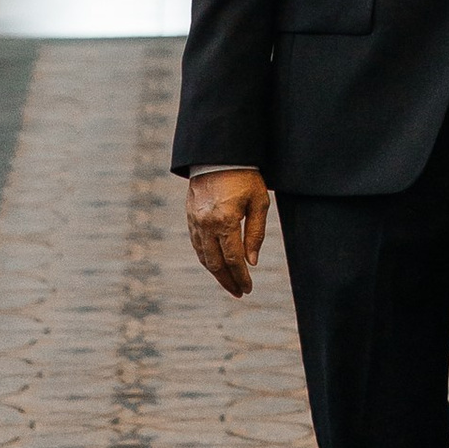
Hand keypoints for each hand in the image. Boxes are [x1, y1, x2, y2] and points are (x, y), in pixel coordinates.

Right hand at [186, 168, 268, 295]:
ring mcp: (195, 221)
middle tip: (239, 293)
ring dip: (216, 273)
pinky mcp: (189, 216)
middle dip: (228, 281)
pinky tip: (215, 265)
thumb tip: (251, 262)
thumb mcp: (259, 202)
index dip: (241, 277)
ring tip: (229, 283)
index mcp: (225, 220)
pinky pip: (196, 244)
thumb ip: (255, 233)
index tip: (248, 289)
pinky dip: (206, 258)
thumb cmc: (245, 176)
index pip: (233, 259)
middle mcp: (206, 224)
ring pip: (203, 256)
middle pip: (216, 263)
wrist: (219, 155)